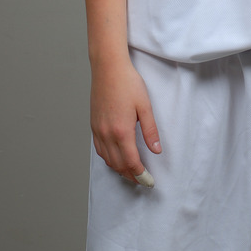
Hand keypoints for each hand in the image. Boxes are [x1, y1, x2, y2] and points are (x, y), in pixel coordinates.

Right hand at [90, 57, 161, 185]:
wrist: (108, 68)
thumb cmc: (128, 83)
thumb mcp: (145, 106)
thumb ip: (150, 130)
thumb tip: (156, 150)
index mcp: (122, 131)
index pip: (132, 162)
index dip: (141, 175)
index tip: (149, 182)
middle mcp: (107, 134)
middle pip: (118, 165)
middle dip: (131, 176)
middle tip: (143, 181)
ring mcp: (98, 131)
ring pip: (107, 159)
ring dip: (119, 169)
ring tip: (131, 173)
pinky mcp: (93, 125)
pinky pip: (99, 150)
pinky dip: (108, 159)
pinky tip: (115, 158)